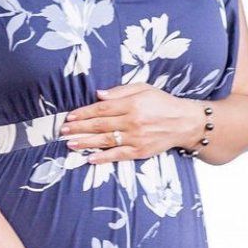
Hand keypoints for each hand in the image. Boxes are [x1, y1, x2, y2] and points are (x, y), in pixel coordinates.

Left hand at [58, 83, 200, 162]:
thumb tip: (99, 95)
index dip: (84, 112)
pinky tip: (90, 159)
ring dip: (86, 143)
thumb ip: (121, 91)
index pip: (102, 108)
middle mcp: (133, 121)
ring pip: (106, 141)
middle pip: (100, 125)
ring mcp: (136, 138)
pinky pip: (119, 155)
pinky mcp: (140, 151)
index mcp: (132, 103)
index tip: (70, 116)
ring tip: (70, 144)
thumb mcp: (144, 88)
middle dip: (79, 128)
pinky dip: (104, 158)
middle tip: (63, 131)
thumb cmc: (162, 103)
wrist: (185, 122)